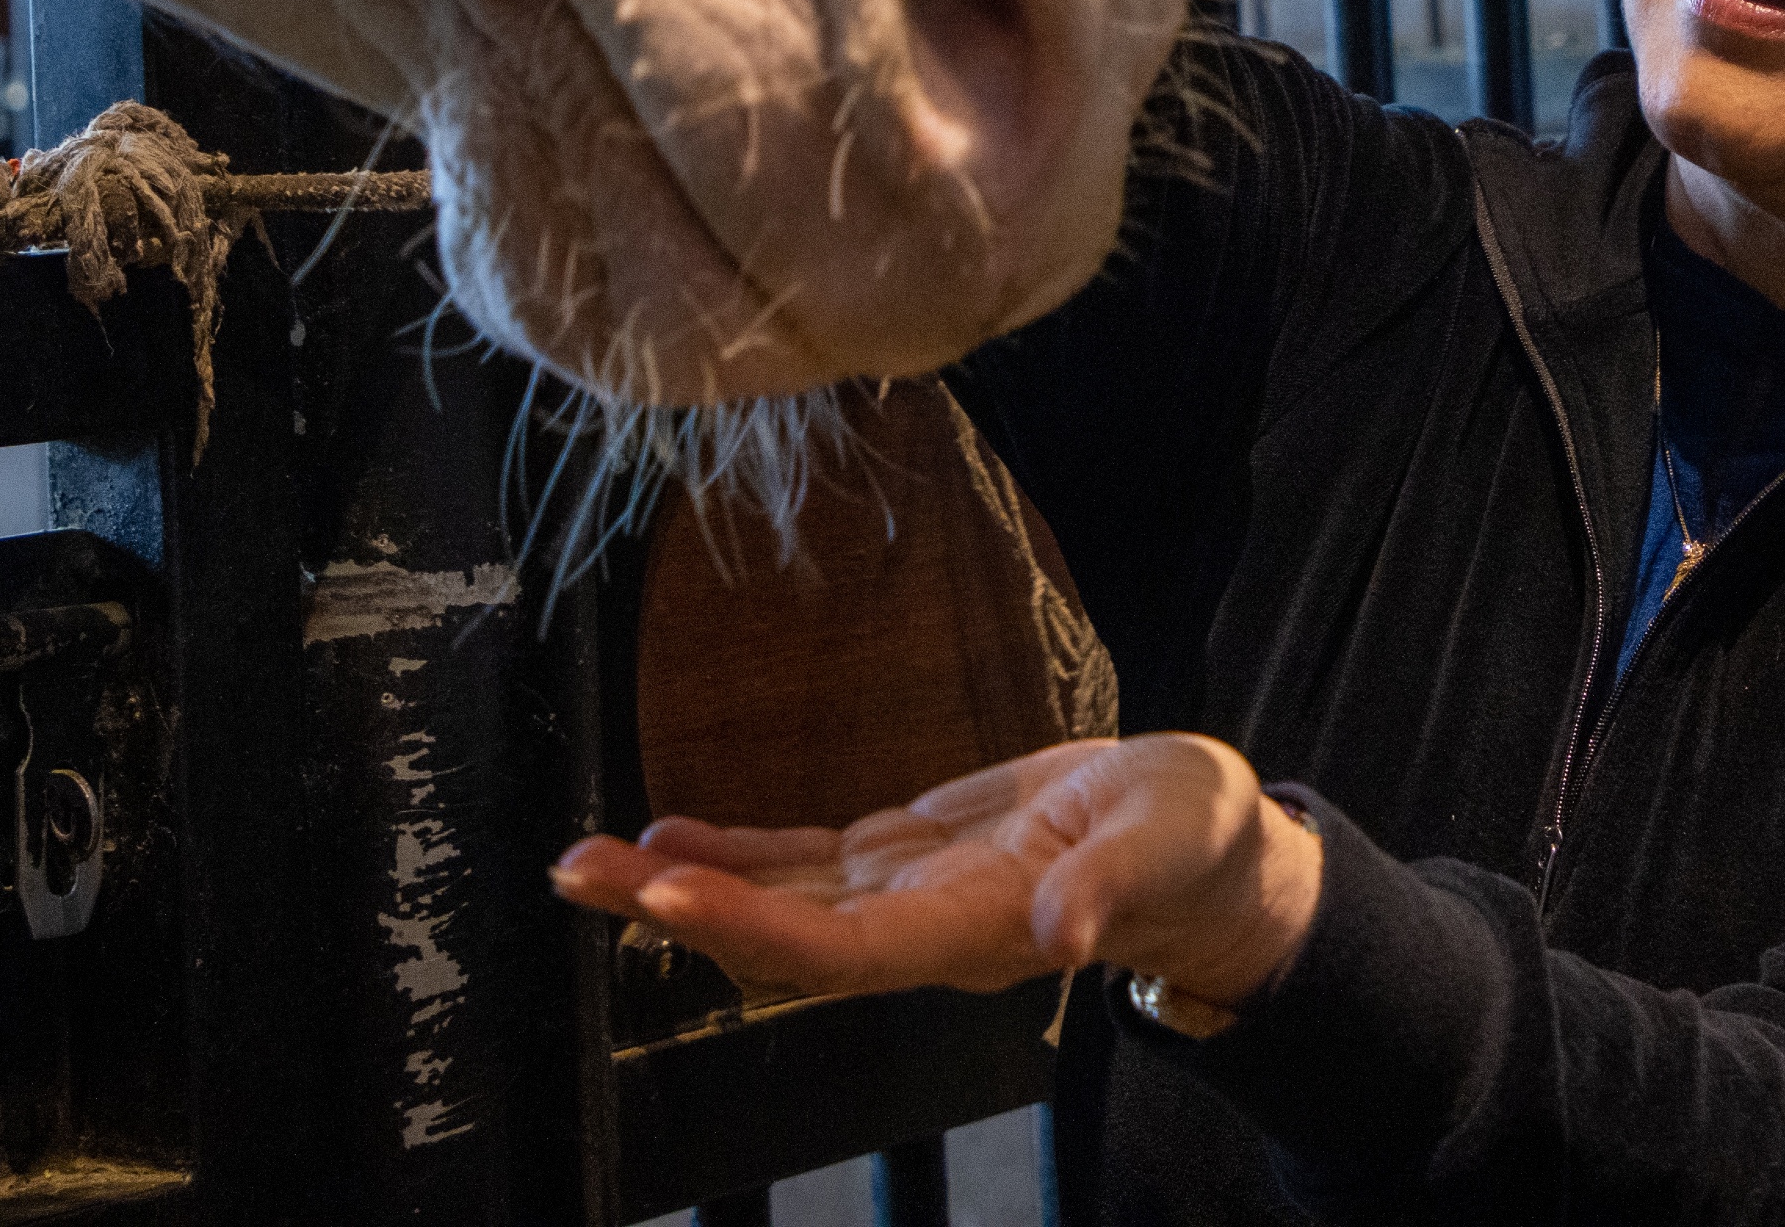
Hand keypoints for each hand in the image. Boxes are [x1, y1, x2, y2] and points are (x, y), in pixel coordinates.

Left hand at [549, 732, 1323, 1024]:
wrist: (1204, 849)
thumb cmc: (1195, 844)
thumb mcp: (1173, 840)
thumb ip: (1112, 888)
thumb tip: (1063, 934)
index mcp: (978, 928)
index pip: (842, 946)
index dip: (751, 929)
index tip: (669, 896)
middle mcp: (923, 927)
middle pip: (778, 935)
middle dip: (678, 910)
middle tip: (580, 875)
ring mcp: (908, 896)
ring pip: (775, 900)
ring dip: (682, 886)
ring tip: (590, 861)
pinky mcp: (909, 857)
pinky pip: (803, 862)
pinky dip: (735, 852)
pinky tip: (673, 838)